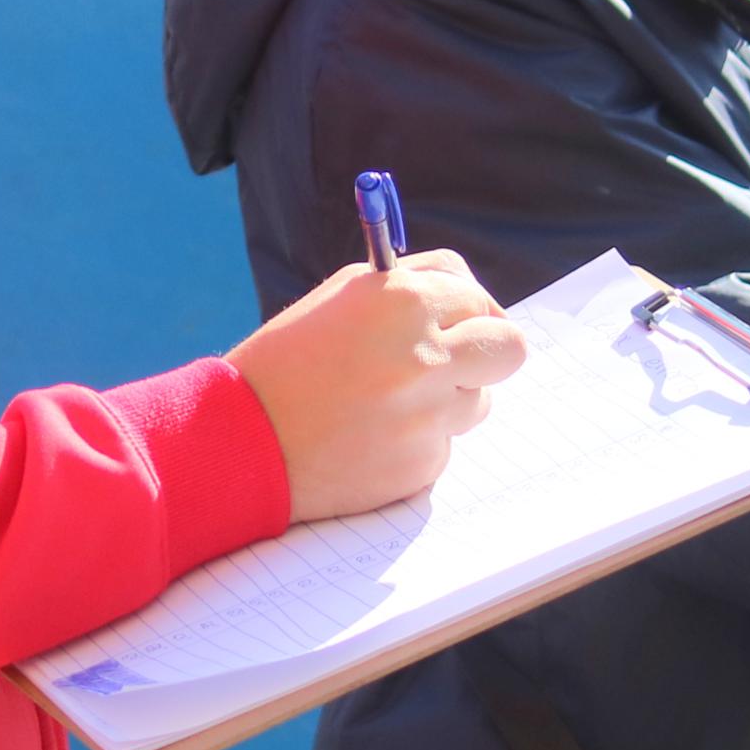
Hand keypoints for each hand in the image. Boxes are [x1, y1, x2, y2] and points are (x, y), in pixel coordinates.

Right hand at [228, 251, 529, 521]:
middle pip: (510, 349)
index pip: (478, 299)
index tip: (452, 321)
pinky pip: (443, 445)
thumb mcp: (342, 296)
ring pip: (479, 401)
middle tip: (456, 359)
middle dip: (488, 352)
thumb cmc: (287, 360)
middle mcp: (426, 358)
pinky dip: (416, 441)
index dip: (465, 311)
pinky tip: (369, 437)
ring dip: (448, 399)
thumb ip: (413, 284)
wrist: (240, 442)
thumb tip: (472, 295)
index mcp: (404, 303)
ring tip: (387, 402)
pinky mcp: (422, 465)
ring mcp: (428, 417)